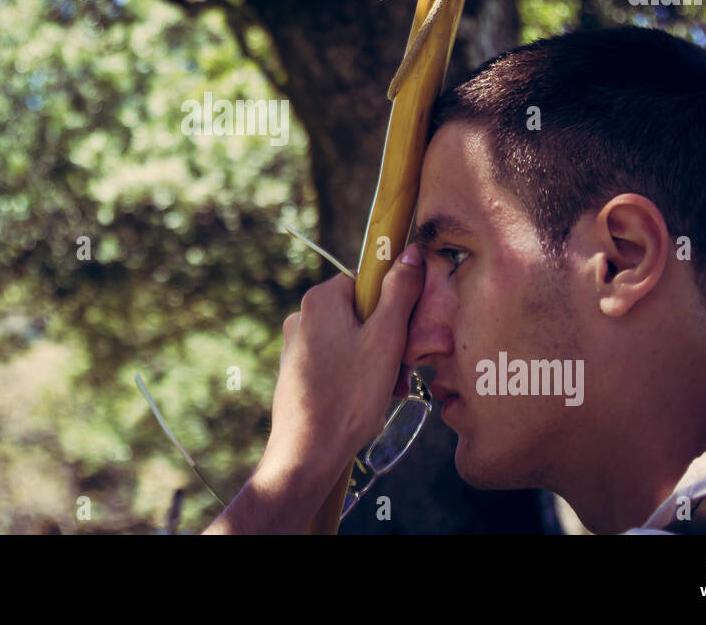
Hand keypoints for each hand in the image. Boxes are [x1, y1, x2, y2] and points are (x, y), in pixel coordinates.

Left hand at [259, 244, 425, 488]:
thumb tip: (410, 253)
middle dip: (387, 341)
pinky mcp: (295, 372)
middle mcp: (302, 317)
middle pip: (361, 314)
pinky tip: (366, 402)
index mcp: (320, 299)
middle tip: (399, 371)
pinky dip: (356, 377)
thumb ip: (400, 293)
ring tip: (386, 391)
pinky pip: (336, 362)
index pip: (368, 283)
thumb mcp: (386, 338)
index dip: (393, 307)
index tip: (403, 335)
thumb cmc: (348, 395)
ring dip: (376, 362)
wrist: (307, 452)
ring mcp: (296, 346)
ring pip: (351, 341)